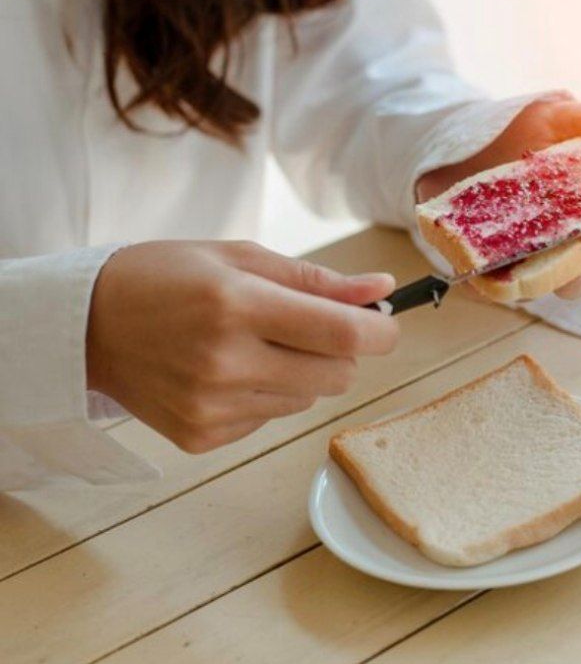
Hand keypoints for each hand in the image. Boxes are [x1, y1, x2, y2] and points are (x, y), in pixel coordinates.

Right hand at [86, 241, 398, 452]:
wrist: (82, 325)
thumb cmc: (164, 277)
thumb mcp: (239, 257)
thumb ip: (317, 279)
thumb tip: (383, 291)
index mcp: (237, 305)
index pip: (343, 334)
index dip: (380, 332)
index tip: (384, 324)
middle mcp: (226, 362)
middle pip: (337, 374)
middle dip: (341, 350)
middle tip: (307, 325)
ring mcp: (212, 406)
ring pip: (309, 398)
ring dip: (302, 371)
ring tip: (255, 344)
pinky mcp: (202, 436)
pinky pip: (272, 418)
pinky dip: (266, 394)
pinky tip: (227, 370)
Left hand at [417, 99, 580, 298]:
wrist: (462, 133)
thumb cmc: (525, 127)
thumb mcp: (565, 118)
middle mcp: (554, 243)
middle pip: (572, 277)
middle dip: (572, 278)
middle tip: (567, 272)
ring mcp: (516, 254)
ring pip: (529, 287)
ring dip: (526, 285)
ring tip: (515, 274)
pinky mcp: (476, 258)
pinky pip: (482, 283)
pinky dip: (481, 282)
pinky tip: (475, 274)